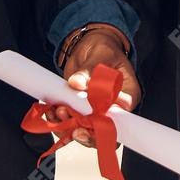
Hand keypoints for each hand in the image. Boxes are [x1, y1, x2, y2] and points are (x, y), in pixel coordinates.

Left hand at [38, 27, 137, 147]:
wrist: (90, 48)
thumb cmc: (103, 49)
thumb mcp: (100, 53)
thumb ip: (89, 69)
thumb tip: (76, 83)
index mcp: (127, 95)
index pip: (122, 116)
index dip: (107, 122)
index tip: (92, 119)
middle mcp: (113, 109)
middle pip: (103, 131)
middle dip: (85, 129)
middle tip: (69, 119)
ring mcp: (96, 112)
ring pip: (85, 131)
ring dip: (69, 126)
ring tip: (57, 111)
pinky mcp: (80, 112)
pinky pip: (71, 125)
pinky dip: (59, 122)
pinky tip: (51, 112)